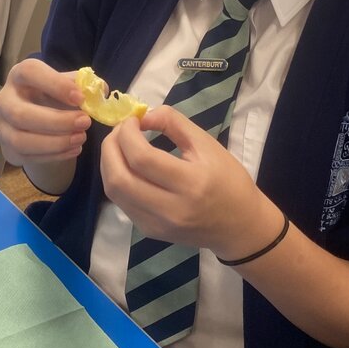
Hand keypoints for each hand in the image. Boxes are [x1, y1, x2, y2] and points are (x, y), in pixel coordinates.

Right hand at [0, 59, 91, 166]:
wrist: (37, 119)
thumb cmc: (53, 96)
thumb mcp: (66, 85)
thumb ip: (83, 85)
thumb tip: (100, 89)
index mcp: (20, 75)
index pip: (30, 73)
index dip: (55, 85)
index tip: (80, 98)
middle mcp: (5, 99)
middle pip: (21, 114)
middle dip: (57, 121)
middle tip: (85, 122)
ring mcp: (2, 126)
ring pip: (21, 140)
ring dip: (55, 142)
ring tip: (81, 138)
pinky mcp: (8, 148)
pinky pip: (28, 156)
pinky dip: (54, 155)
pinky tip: (74, 149)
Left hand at [100, 105, 280, 257]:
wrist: (239, 226)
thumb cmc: (228, 180)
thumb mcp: (208, 144)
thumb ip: (174, 123)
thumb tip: (143, 116)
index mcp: (191, 183)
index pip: (142, 158)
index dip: (127, 134)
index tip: (132, 119)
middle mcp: (170, 209)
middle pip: (119, 178)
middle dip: (110, 147)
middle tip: (120, 130)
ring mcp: (157, 224)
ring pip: (114, 192)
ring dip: (109, 163)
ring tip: (120, 145)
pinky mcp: (149, 231)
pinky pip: (121, 203)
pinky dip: (117, 179)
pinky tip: (128, 166)